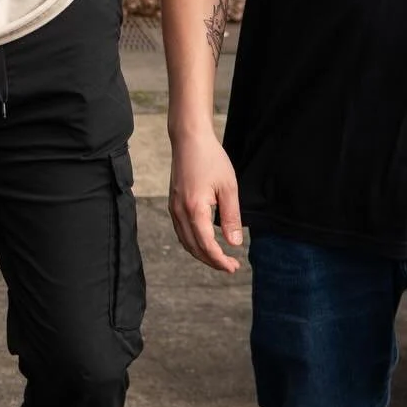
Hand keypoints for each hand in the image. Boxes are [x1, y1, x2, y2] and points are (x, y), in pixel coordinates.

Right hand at [169, 129, 243, 272]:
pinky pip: (180, 231)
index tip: (233, 267)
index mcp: (194, 208)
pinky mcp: (172, 203)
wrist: (189, 139)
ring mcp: (173, 207)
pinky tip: (204, 242)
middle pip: (194, 247)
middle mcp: (180, 211)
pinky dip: (192, 242)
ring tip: (219, 258)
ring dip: (201, 253)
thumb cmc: (211, 159)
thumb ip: (231, 217)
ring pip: (185, 241)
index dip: (220, 260)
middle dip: (211, 261)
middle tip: (230, 266)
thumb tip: (234, 243)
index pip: (206, 245)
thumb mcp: (228, 187)